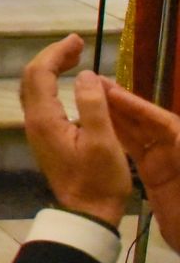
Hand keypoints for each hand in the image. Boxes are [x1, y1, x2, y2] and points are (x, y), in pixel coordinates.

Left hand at [19, 34, 129, 227]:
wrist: (86, 212)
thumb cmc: (98, 180)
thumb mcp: (103, 142)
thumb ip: (93, 106)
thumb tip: (86, 75)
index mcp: (44, 119)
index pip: (39, 73)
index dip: (56, 53)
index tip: (77, 40)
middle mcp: (33, 120)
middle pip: (31, 77)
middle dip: (51, 56)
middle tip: (76, 44)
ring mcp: (36, 129)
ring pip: (33, 88)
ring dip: (50, 68)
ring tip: (75, 57)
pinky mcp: (44, 136)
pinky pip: (41, 100)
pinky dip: (52, 83)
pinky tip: (71, 84)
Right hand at [103, 77, 179, 246]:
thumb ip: (175, 142)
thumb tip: (167, 126)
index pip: (160, 118)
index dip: (135, 104)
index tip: (109, 92)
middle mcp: (175, 145)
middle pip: (146, 120)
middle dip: (122, 104)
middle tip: (93, 88)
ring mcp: (164, 160)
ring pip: (137, 133)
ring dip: (116, 117)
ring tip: (91, 102)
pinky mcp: (154, 174)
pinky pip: (134, 149)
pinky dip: (118, 138)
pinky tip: (99, 129)